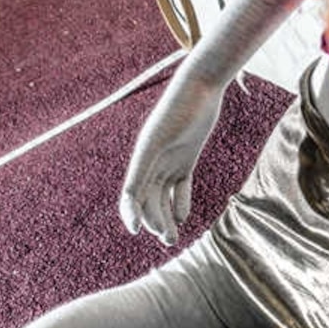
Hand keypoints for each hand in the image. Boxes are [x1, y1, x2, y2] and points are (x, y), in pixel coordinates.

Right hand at [118, 62, 224, 239]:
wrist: (201, 88)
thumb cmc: (180, 110)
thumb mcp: (159, 142)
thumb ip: (142, 168)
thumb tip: (127, 198)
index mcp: (141, 158)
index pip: (131, 193)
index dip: (131, 213)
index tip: (136, 231)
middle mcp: (152, 161)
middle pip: (149, 199)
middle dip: (155, 220)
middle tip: (168, 240)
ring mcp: (169, 160)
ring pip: (163, 196)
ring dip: (167, 216)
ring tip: (173, 237)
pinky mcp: (186, 158)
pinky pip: (180, 186)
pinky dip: (181, 202)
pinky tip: (184, 217)